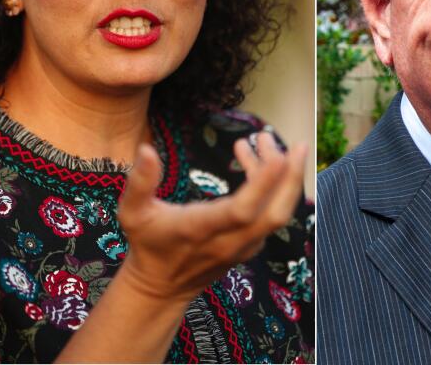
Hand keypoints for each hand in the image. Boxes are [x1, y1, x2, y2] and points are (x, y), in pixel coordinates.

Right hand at [116, 131, 307, 301]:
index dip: (263, 182)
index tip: (275, 153)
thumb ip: (139, 182)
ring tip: (266, 143)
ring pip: (276, 214)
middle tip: (297, 144)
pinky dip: (272, 188)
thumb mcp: (132, 212)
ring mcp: (243, 246)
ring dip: (283, 179)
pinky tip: (257, 162)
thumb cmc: (147, 243)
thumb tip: (146, 149)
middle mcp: (228, 241)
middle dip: (291, 179)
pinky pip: (269, 215)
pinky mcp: (249, 246)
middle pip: (274, 214)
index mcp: (200, 229)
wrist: (162, 286)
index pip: (241, 210)